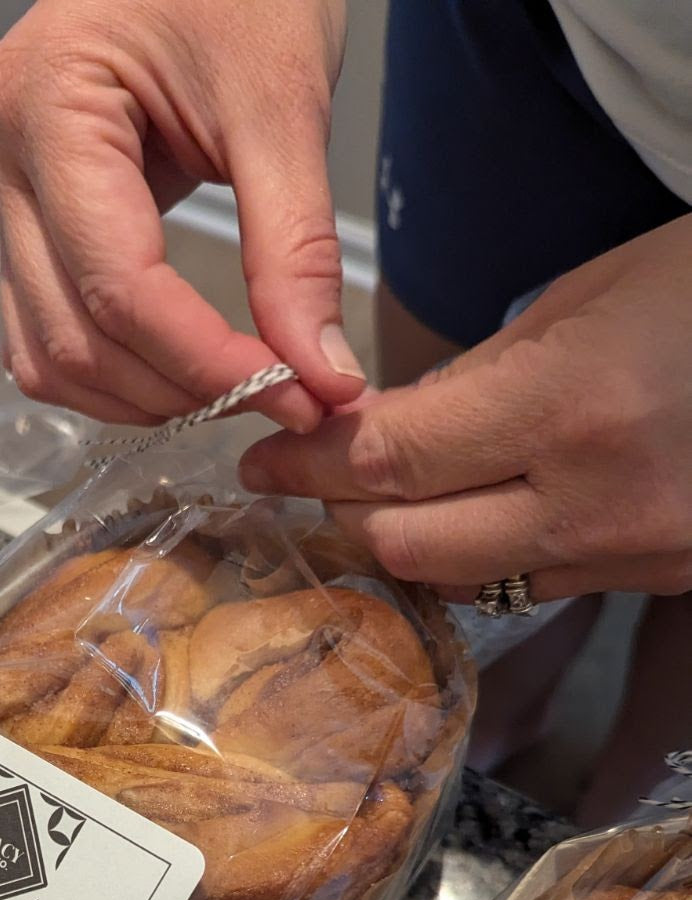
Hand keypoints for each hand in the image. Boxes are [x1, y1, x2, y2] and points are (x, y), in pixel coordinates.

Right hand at [0, 0, 365, 428]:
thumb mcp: (282, 102)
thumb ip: (296, 250)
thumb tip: (321, 375)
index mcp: (50, 104)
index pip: (116, 284)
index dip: (204, 360)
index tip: (292, 391)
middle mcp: (4, 154)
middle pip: (72, 335)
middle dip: (178, 390)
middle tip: (283, 399)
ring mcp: (7, 190)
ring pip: (46, 352)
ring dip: (138, 399)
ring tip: (234, 393)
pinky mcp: (30, 216)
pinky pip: (46, 330)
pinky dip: (110, 372)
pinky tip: (179, 373)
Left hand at [239, 217, 691, 600]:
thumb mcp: (591, 295)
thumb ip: (476, 376)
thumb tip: (383, 431)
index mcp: (574, 406)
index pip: (393, 461)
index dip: (310, 464)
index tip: (262, 458)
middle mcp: (597, 502)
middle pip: (411, 546)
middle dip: (343, 514)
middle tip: (305, 479)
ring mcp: (631, 556)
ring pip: (465, 583)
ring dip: (405, 546)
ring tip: (375, 502)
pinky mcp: (655, 582)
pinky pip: (532, 587)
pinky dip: (479, 560)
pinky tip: (462, 521)